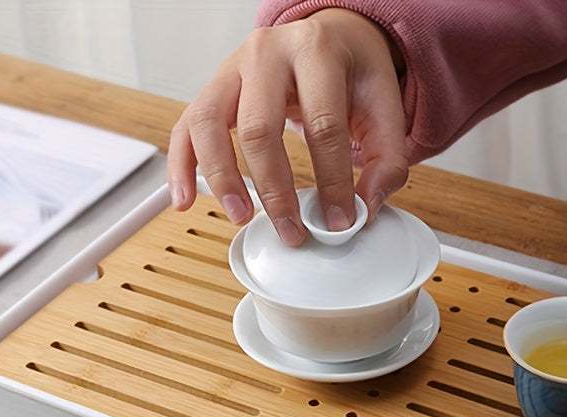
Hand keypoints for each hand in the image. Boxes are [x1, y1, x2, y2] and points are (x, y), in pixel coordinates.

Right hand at [168, 9, 406, 245]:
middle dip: (275, 190)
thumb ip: (385, 155)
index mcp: (316, 50)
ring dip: (222, 180)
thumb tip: (367, 205)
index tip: (338, 221)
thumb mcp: (383, 102)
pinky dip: (180, 168)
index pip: (322, 124)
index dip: (332, 180)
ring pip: (209, 126)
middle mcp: (266, 53)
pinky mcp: (210, 91)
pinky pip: (184, 130)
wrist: (327, 35)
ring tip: (241, 216)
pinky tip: (185, 201)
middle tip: (290, 230)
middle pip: (259, 129)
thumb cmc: (349, 71)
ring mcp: (230, 70)